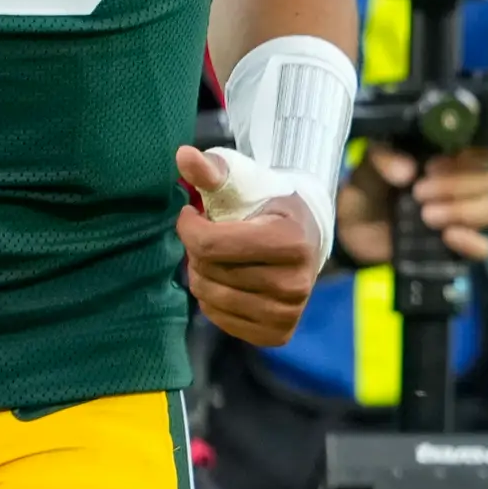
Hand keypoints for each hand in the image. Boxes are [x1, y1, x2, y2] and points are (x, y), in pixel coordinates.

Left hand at [176, 145, 327, 346]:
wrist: (305, 233)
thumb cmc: (266, 202)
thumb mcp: (242, 179)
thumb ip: (212, 168)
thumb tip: (182, 155)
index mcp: (292, 242)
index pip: (210, 245)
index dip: (188, 227)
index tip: (192, 214)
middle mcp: (296, 283)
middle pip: (208, 272)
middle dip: (197, 251)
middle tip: (211, 236)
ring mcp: (289, 312)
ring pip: (210, 298)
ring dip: (202, 274)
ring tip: (218, 257)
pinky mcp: (279, 333)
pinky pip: (221, 321)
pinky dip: (213, 300)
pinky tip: (226, 280)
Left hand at [336, 144, 487, 266]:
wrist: (352, 234)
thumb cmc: (365, 193)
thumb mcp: (367, 169)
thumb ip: (382, 160)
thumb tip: (407, 171)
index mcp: (447, 158)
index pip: (481, 150)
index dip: (466, 157)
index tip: (432, 166)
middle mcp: (463, 185)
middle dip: (456, 186)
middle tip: (419, 193)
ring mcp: (464, 217)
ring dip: (462, 211)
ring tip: (427, 216)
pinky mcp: (458, 248)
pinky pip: (484, 247)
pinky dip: (472, 242)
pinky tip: (448, 237)